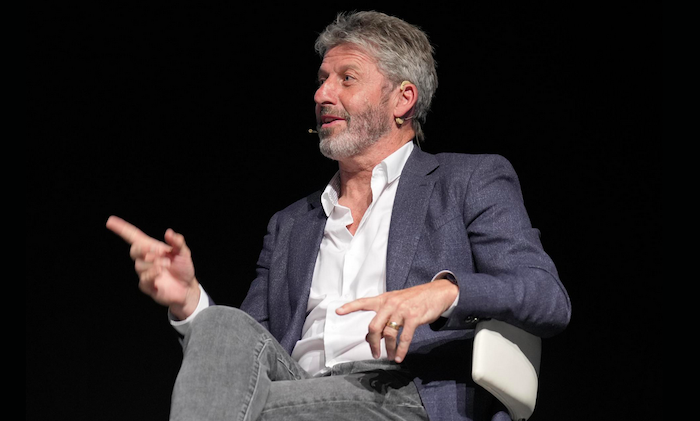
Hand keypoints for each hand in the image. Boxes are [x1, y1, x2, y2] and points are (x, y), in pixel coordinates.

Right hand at [106, 215, 199, 319]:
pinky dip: (152, 274)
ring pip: (139, 265)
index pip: (133, 236)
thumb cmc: (183, 268)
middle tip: (162, 253)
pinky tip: (160, 273)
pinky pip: (144, 279)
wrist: (188, 288)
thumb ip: (177, 242)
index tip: (110, 221)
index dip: (121, 228)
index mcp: (152, 248)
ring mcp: (145, 273)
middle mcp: (146, 260)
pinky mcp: (147, 286)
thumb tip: (169, 232)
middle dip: (145, 249)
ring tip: (167, 265)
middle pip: (134, 250)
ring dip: (154, 263)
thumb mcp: (184, 253)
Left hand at [336, 279, 458, 362]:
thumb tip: (371, 337)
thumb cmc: (414, 300)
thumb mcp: (396, 304)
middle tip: (374, 353)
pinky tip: (399, 357)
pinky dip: (401, 350)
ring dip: (388, 349)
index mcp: (384, 299)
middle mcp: (390, 304)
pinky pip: (404, 337)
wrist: (437, 292)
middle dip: (372, 343)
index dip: (350, 307)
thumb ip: (383, 318)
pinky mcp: (414, 317)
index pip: (363, 302)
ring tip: (390, 356)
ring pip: (388, 334)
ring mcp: (402, 310)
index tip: (338, 311)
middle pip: (373, 326)